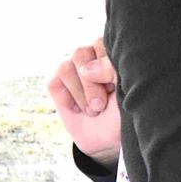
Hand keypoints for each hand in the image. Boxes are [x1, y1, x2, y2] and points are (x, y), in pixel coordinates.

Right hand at [48, 38, 121, 164]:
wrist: (108, 139)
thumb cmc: (122, 113)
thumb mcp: (126, 90)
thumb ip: (111, 70)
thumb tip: (86, 68)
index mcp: (108, 53)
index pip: (100, 43)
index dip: (106, 66)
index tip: (116, 86)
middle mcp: (89, 56)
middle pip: (79, 53)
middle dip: (91, 84)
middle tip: (103, 102)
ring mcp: (71, 69)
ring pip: (65, 68)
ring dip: (81, 94)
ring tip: (94, 109)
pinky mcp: (56, 85)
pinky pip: (54, 85)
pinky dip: (68, 101)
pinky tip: (79, 109)